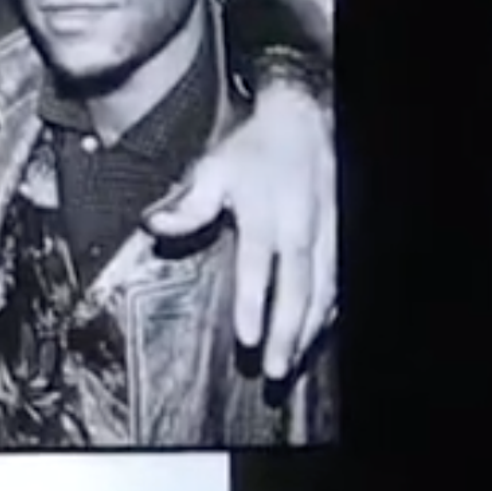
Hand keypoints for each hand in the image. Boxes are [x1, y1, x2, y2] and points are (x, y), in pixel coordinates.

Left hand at [150, 85, 337, 380]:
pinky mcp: (336, 238)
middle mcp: (299, 227)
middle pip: (297, 288)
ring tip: (293, 360)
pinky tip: (316, 332)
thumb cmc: (253, 150)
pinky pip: (334, 281)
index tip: (248, 337)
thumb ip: (188, 204)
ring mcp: (323, 235)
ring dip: (308, 329)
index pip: (259, 265)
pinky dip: (326, 311)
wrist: (301, 123)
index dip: (254, 302)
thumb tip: (155, 226)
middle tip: (275, 367)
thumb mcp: (212, 167)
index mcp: (265, 212)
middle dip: (287, 331)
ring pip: (322, 290)